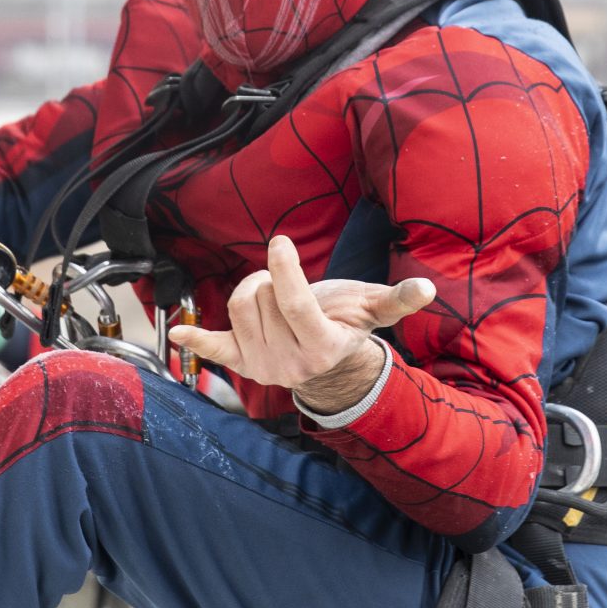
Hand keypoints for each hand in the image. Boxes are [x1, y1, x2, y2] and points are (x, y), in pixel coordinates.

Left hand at [167, 235, 436, 415]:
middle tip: (288, 283)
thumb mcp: (372, 309)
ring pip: (238, 307)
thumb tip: (426, 288)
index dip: (285, 271)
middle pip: (261, 298)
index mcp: (322, 347)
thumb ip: (397, 300)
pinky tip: (180, 332)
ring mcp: (262, 366)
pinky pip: (213, 348)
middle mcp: (289, 362)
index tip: (279, 241)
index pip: (294, 305)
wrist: (327, 363)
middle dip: (272, 277)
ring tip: (272, 294)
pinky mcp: (241, 364)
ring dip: (251, 288)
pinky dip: (195, 339)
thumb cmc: (347, 324)